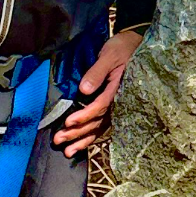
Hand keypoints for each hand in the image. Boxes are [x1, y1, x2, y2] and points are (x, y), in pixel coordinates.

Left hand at [58, 27, 145, 157]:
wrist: (136, 45)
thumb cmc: (122, 48)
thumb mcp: (109, 55)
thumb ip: (97, 72)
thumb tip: (84, 89)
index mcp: (118, 89)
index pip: (99, 107)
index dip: (84, 116)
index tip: (68, 122)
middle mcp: (118, 101)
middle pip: (96, 121)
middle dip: (77, 132)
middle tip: (59, 139)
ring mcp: (116, 106)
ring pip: (99, 128)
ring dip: (82, 140)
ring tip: (66, 151)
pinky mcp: (113, 107)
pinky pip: (102, 126)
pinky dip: (90, 137)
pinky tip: (79, 146)